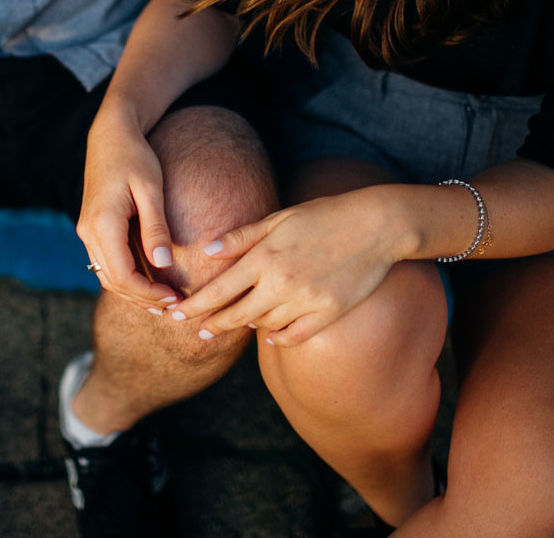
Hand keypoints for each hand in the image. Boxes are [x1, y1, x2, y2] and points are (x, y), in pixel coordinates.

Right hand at [76, 105, 179, 309]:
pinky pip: (105, 263)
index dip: (149, 292)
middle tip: (174, 305)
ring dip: (133, 292)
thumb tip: (163, 264)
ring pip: (106, 276)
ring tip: (163, 300)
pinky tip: (147, 281)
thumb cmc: (135, 156)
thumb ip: (155, 227)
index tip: (175, 297)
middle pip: (113, 281)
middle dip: (143, 298)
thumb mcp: (150, 189)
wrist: (110, 135)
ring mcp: (86, 230)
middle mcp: (88, 231)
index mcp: (103, 224)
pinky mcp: (91, 228)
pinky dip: (125, 278)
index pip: (123, 275)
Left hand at [171, 190, 403, 345]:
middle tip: (199, 333)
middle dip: (213, 325)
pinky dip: (278, 337)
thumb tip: (208, 251)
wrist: (376, 225)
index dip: (195, 306)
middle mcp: (281, 282)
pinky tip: (270, 334)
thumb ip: (242, 238)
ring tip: (239, 321)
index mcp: (264, 257)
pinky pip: (295, 335)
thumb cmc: (324, 215)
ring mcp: (306, 300)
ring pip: (264, 325)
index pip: (219, 290)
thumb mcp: (279, 219)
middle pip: (236, 315)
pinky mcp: (329, 312)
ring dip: (248, 325)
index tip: (177, 315)